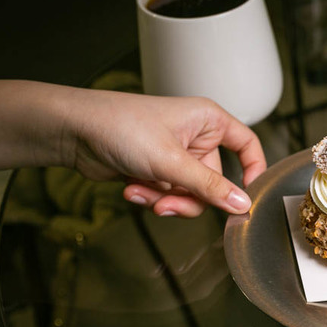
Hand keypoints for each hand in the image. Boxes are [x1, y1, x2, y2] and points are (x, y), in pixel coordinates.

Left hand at [70, 89, 265, 217]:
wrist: (74, 131)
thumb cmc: (121, 126)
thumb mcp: (171, 161)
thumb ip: (209, 187)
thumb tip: (242, 205)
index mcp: (209, 121)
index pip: (247, 145)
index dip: (253, 171)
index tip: (247, 198)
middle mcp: (196, 137)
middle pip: (215, 182)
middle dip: (190, 197)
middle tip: (168, 204)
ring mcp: (177, 156)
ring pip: (191, 194)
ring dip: (167, 200)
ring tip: (141, 192)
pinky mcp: (158, 171)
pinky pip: (170, 196)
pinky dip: (152, 197)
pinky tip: (131, 189)